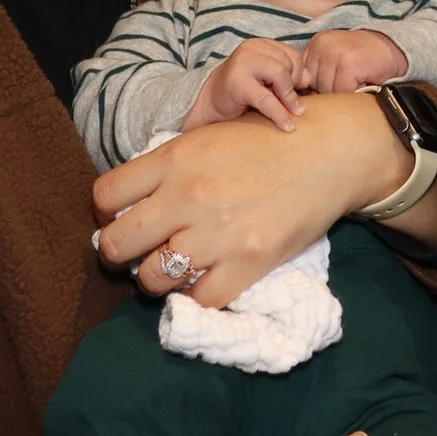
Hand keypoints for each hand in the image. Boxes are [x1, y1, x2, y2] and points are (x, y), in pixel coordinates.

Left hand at [94, 91, 411, 304]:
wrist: (332, 151)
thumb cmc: (270, 139)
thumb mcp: (210, 136)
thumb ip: (168, 165)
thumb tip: (127, 203)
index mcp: (176, 158)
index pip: (104, 196)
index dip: (106, 212)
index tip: (122, 216)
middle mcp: (189, 196)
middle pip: (116, 245)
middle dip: (119, 252)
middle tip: (140, 250)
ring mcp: (217, 233)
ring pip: (151, 279)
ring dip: (156, 278)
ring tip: (174, 266)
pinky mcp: (248, 263)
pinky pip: (199, 299)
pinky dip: (196, 296)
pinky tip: (204, 280)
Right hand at [185, 38, 305, 131]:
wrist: (209, 103)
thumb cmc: (243, 92)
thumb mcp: (267, 80)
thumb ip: (288, 76)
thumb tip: (310, 80)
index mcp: (260, 45)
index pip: (293, 55)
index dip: (299, 75)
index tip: (295, 91)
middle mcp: (251, 48)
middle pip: (288, 64)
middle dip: (293, 86)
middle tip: (289, 102)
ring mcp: (242, 63)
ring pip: (280, 76)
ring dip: (288, 97)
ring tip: (290, 112)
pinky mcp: (237, 83)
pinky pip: (266, 99)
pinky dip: (280, 114)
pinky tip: (287, 126)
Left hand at [300, 28, 407, 96]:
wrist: (394, 48)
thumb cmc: (364, 59)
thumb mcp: (336, 59)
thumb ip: (318, 71)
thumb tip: (299, 97)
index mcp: (316, 43)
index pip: (302, 76)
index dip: (314, 87)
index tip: (331, 87)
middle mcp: (322, 44)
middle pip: (313, 85)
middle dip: (329, 91)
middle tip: (348, 84)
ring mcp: (335, 52)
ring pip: (327, 90)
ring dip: (342, 93)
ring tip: (356, 83)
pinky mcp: (349, 63)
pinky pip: (342, 91)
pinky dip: (354, 92)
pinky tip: (363, 82)